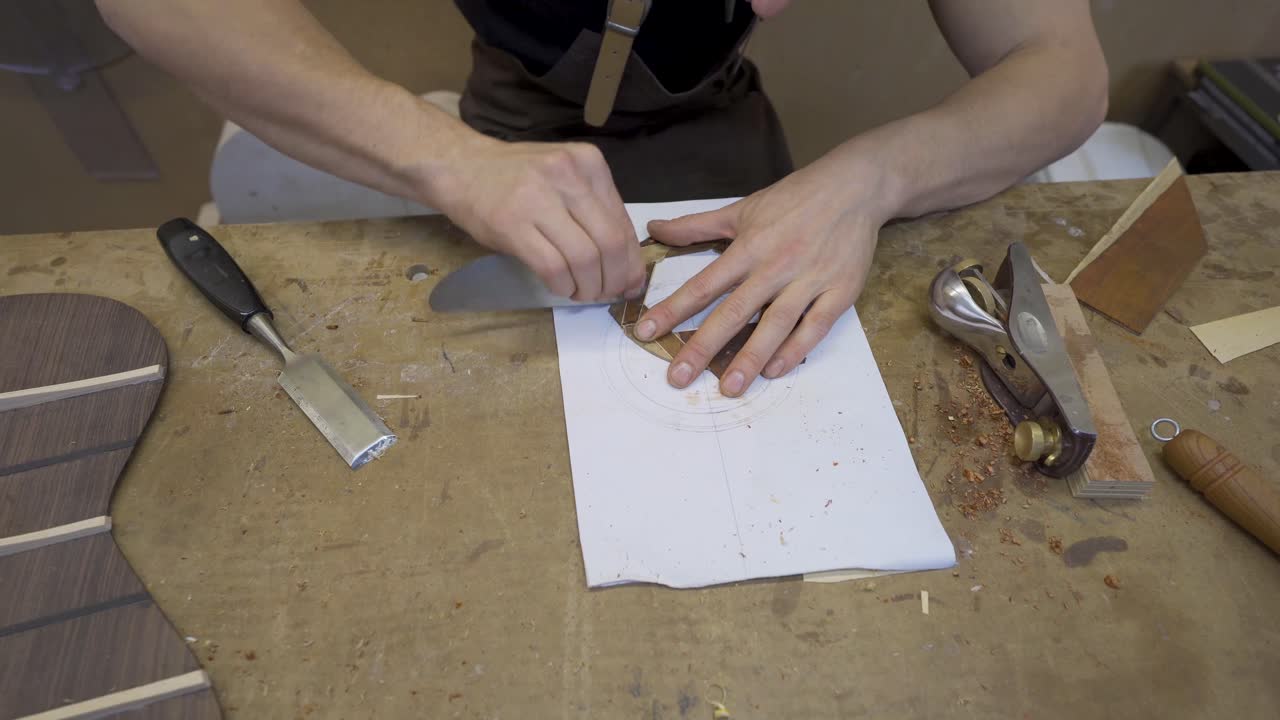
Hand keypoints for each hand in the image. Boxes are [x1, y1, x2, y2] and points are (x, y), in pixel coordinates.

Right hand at [432, 133, 644, 300]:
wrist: (461, 166)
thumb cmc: (517, 178)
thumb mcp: (564, 178)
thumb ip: (595, 209)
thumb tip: (626, 261)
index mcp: (589, 163)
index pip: (622, 222)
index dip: (632, 261)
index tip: (630, 282)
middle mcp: (568, 175)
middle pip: (610, 243)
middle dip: (615, 279)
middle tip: (609, 293)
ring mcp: (538, 198)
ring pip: (584, 258)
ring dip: (589, 287)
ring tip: (582, 293)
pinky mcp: (512, 224)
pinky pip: (552, 267)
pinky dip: (563, 286)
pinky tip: (561, 288)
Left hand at [633, 159, 893, 395]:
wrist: (856, 186)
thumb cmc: (796, 198)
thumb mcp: (743, 208)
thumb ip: (696, 225)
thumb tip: (654, 229)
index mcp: (749, 246)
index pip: (703, 285)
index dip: (673, 310)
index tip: (646, 333)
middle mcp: (775, 266)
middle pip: (734, 312)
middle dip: (703, 346)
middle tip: (678, 377)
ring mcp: (809, 281)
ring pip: (774, 325)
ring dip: (750, 358)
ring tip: (728, 388)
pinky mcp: (840, 292)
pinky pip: (815, 326)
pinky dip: (795, 350)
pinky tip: (775, 371)